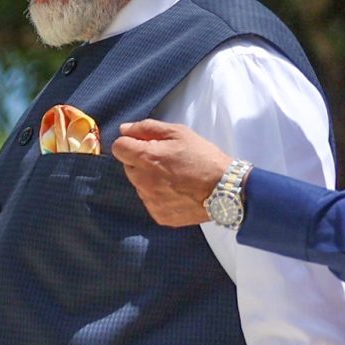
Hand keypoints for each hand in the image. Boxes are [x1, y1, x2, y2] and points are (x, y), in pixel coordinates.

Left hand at [112, 119, 233, 228]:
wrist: (226, 189)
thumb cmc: (203, 157)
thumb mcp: (179, 132)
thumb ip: (147, 128)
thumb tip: (124, 129)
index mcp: (146, 158)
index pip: (118, 147)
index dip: (130, 143)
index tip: (146, 144)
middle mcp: (143, 181)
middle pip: (128, 167)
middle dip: (141, 161)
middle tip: (166, 160)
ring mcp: (150, 201)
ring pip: (139, 185)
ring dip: (149, 179)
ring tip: (175, 176)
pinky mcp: (159, 216)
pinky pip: (151, 201)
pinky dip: (159, 196)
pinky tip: (177, 191)